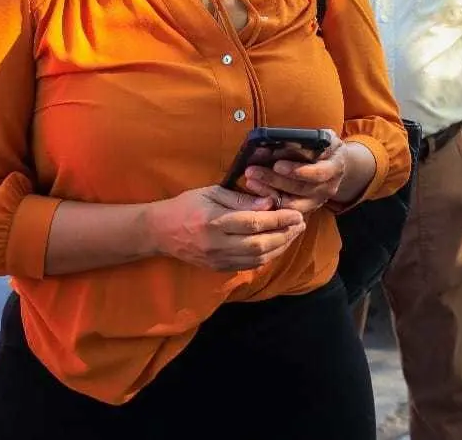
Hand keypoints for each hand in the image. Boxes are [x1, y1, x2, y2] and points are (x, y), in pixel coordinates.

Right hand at [148, 185, 306, 270]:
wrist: (160, 231)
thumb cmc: (187, 205)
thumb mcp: (212, 192)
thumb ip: (241, 199)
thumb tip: (269, 204)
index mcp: (214, 221)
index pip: (254, 223)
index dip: (279, 219)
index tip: (296, 213)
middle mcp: (216, 244)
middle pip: (259, 244)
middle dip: (285, 235)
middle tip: (300, 224)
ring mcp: (217, 259)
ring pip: (257, 258)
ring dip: (280, 247)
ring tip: (293, 234)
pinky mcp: (218, 268)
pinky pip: (249, 266)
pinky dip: (267, 256)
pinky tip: (277, 245)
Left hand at [243, 130, 346, 213]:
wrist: (335, 164)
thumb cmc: (325, 147)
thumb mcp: (322, 137)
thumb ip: (306, 141)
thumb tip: (278, 140)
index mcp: (335, 166)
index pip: (318, 173)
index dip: (297, 170)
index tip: (277, 165)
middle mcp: (328, 187)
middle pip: (300, 188)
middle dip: (274, 180)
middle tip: (253, 171)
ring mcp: (317, 200)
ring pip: (292, 202)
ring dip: (268, 191)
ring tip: (250, 180)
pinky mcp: (306, 208)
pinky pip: (286, 210)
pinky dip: (270, 201)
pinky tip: (256, 192)